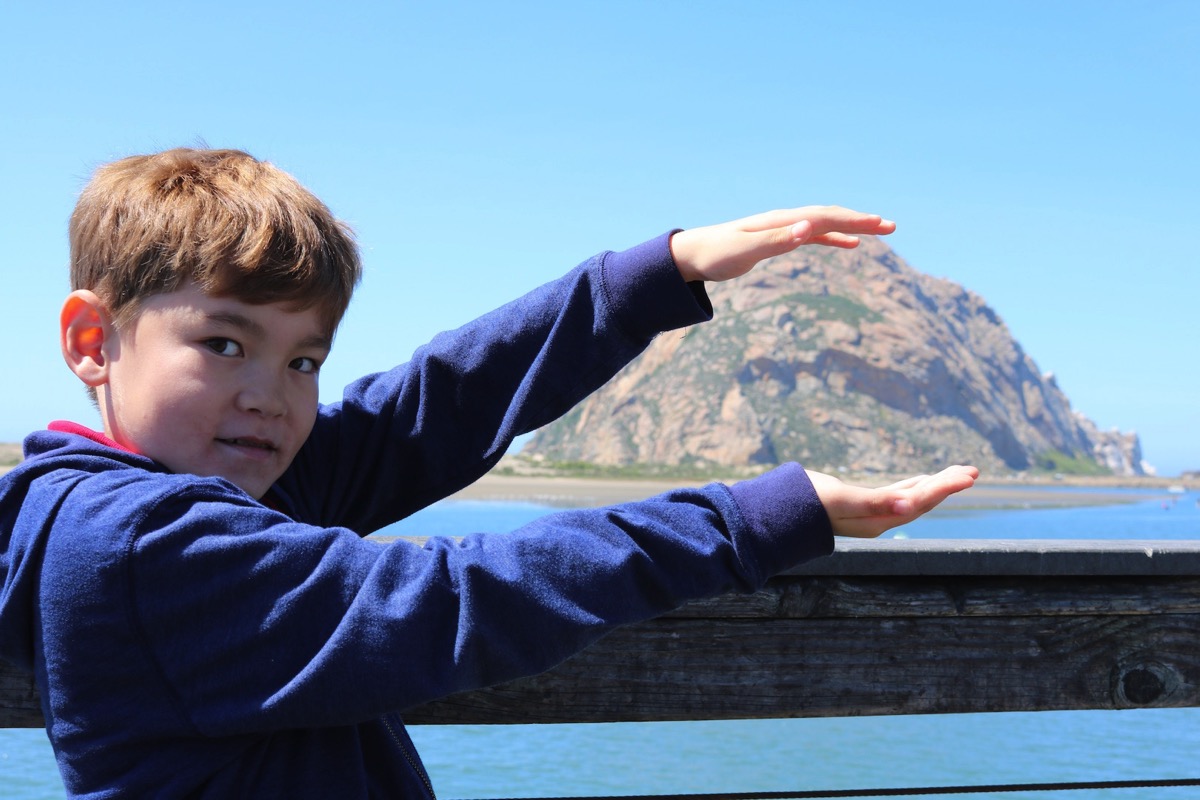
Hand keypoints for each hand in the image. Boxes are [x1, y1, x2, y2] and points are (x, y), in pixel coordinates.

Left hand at [670, 206, 896, 283]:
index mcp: (781, 221)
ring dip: (853, 227)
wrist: (692, 254)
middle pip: (831, 216)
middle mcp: (785, 220)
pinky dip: (835, 237)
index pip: (825, 217)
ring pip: (826, 223)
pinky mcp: (778, 239)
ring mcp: (783, 228)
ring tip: (881, 230)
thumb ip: (776, 241)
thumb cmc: (716, 254)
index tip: (881, 225)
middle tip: (892, 226)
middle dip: (861, 220)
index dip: (854, 220)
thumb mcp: (744, 250)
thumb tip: (807, 230)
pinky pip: (815, 235)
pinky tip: (849, 245)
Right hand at [806, 465, 978, 538]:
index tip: (968, 475)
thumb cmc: (807, 504)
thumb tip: (909, 507)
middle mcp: (880, 520)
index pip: (920, 502)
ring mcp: (872, 514)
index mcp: (879, 520)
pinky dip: (914, 486)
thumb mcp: (842, 501)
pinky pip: (898, 495)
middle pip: (922, 502)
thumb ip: (876, 503)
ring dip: (936, 486)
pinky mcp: (863, 505)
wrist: (780, 514)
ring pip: (913, 498)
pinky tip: (922, 481)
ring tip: (959, 474)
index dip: (946, 488)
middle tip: (973, 471)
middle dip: (948, 486)